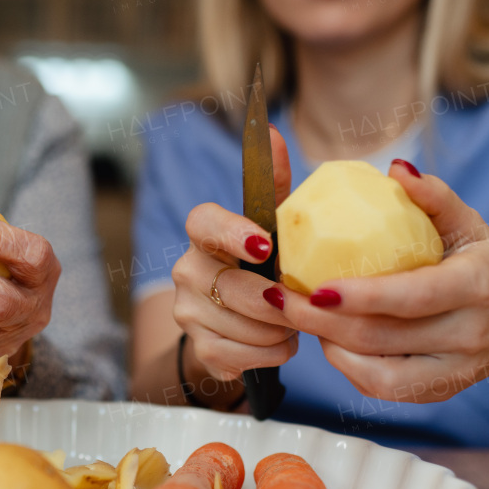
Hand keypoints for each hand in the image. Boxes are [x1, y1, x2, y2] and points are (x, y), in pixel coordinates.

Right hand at [171, 126, 298, 381]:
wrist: (233, 326)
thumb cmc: (259, 267)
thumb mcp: (270, 226)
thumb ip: (273, 185)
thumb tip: (271, 131)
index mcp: (204, 235)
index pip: (204, 223)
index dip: (232, 234)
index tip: (264, 246)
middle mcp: (186, 270)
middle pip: (234, 289)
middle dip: (276, 302)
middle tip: (301, 303)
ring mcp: (188, 312)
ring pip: (244, 327)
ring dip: (280, 330)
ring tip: (292, 322)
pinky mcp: (200, 348)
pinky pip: (244, 356)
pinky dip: (271, 353)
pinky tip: (279, 343)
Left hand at [271, 159, 488, 402]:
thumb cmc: (481, 264)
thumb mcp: (468, 225)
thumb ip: (434, 196)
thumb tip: (396, 169)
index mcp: (476, 286)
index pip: (412, 297)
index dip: (361, 297)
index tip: (316, 286)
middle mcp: (468, 334)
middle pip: (380, 337)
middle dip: (321, 321)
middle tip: (280, 298)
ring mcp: (453, 371)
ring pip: (375, 371)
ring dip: (328, 344)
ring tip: (297, 316)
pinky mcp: (436, 392)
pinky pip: (381, 388)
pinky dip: (347, 366)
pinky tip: (328, 340)